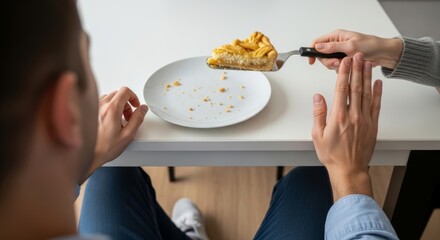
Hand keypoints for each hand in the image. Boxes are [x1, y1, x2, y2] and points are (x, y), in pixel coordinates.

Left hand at [79, 87, 147, 184]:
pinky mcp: (89, 112)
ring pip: (109, 98)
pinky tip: (110, 121)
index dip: (134, 97)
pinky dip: (109, 108)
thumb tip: (142, 109)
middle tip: (129, 117)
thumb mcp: (128, 135)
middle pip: (118, 94)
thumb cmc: (105, 148)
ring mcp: (93, 108)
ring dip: (118, 106)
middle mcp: (101, 106)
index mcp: (111, 109)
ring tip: (120, 120)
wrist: (88, 155)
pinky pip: (101, 103)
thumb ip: (138, 119)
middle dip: (127, 103)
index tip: (135, 106)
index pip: (125, 91)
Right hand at [309, 29, 402, 69]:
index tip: (312, 62)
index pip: (317, 43)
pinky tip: (350, 67)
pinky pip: (337, 67)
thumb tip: (318, 47)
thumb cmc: (370, 46)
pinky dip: (342, 69)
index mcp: (336, 36)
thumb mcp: (350, 46)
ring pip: (329, 63)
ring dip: (337, 66)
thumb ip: (332, 47)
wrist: (383, 54)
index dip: (312, 52)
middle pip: (322, 56)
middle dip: (329, 62)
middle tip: (338, 63)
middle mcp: (336, 43)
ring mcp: (340, 52)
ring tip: (348, 64)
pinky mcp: (345, 60)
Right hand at [311, 53, 381, 200]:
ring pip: (366, 94)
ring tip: (367, 63)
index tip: (345, 62)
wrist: (349, 169)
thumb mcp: (317, 134)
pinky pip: (376, 105)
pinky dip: (377, 93)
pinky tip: (378, 83)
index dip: (343, 73)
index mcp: (338, 117)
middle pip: (355, 87)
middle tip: (357, 56)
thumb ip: (318, 113)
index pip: (341, 89)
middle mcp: (353, 116)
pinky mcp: (372, 125)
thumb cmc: (332, 154)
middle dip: (356, 69)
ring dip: (366, 77)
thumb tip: (317, 97)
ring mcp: (365, 120)